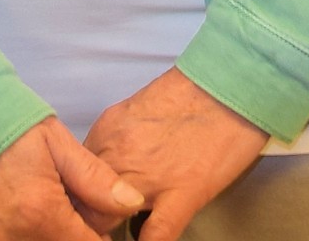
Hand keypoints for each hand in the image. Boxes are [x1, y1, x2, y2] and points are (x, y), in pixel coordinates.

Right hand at [0, 119, 143, 240]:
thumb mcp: (52, 141)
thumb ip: (93, 179)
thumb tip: (132, 204)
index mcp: (41, 213)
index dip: (96, 236)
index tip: (92, 224)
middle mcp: (11, 239)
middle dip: (64, 236)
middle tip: (57, 212)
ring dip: (36, 237)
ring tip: (30, 211)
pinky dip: (5, 237)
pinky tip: (4, 218)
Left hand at [83, 68, 270, 240]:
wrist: (235, 83)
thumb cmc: (194, 94)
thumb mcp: (138, 110)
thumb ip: (116, 140)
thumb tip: (105, 164)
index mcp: (107, 133)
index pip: (72, 176)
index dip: (76, 196)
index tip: (82, 207)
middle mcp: (118, 155)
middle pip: (82, 202)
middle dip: (87, 217)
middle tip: (97, 224)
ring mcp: (148, 177)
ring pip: (106, 221)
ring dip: (109, 229)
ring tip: (118, 232)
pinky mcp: (183, 194)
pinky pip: (154, 235)